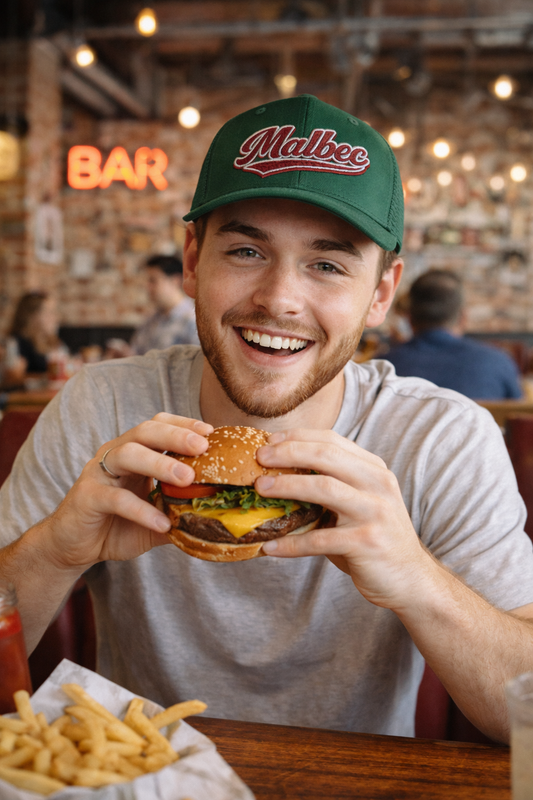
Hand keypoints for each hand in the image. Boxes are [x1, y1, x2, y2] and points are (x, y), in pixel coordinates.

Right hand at [42, 413, 212, 571]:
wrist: (74, 547)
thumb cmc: (118, 526)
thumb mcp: (156, 518)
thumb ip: (181, 513)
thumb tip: (220, 516)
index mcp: (134, 452)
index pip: (158, 425)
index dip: (183, 424)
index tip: (211, 432)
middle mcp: (116, 455)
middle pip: (145, 431)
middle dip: (176, 435)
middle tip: (203, 446)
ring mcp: (99, 474)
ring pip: (128, 454)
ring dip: (160, 463)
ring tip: (187, 478)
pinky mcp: (87, 497)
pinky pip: (116, 498)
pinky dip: (141, 509)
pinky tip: (162, 523)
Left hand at [255, 429, 433, 610]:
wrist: (410, 578)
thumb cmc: (373, 537)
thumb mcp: (360, 503)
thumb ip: (332, 486)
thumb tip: (277, 477)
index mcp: (374, 470)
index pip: (333, 441)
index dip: (298, 437)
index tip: (269, 441)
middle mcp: (378, 485)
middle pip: (327, 456)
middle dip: (289, 452)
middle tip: (259, 457)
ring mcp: (374, 512)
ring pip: (324, 488)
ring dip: (287, 486)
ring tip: (260, 488)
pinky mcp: (366, 542)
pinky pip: (320, 539)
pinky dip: (291, 543)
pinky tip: (270, 546)